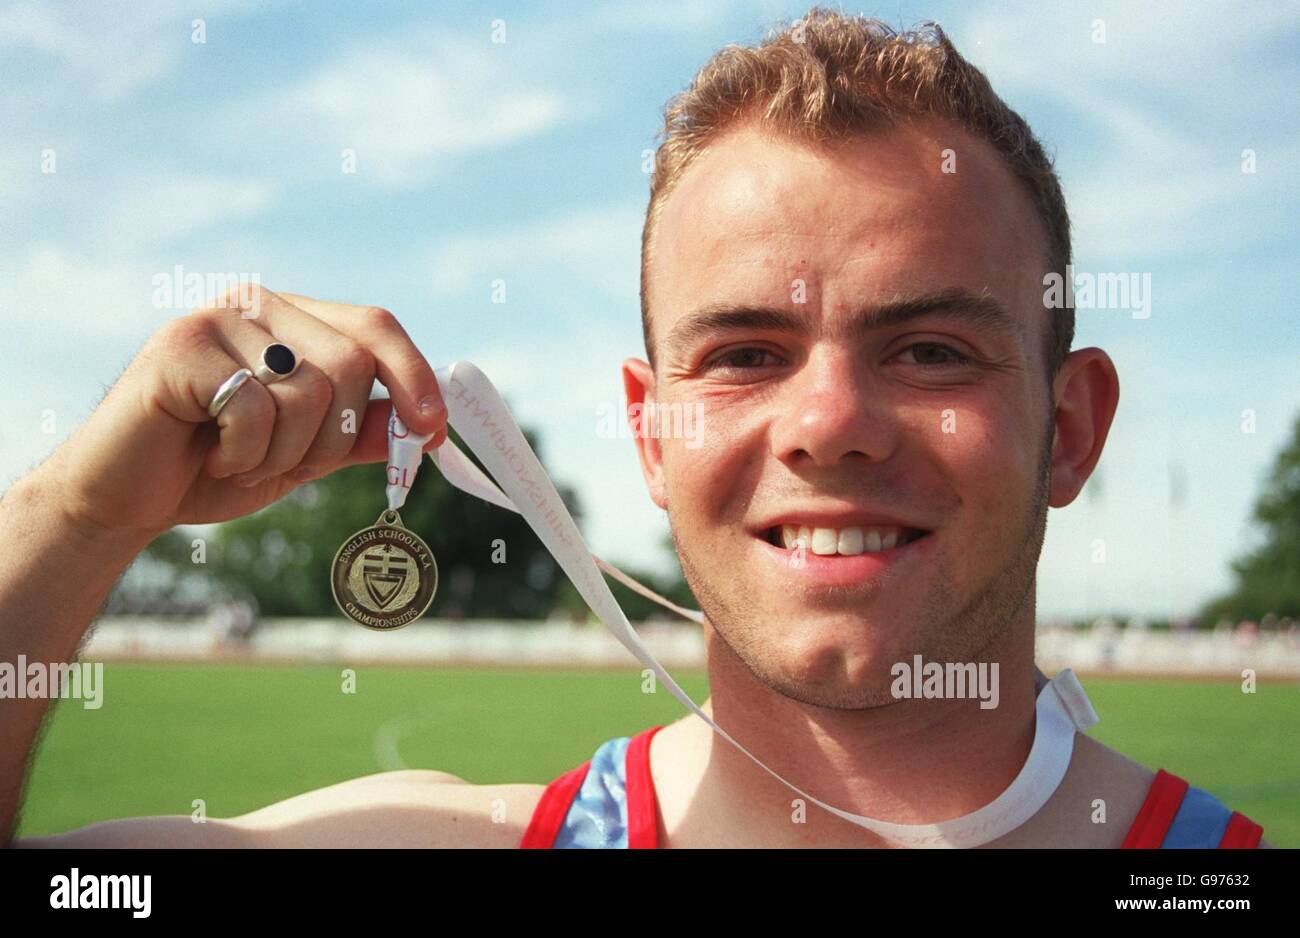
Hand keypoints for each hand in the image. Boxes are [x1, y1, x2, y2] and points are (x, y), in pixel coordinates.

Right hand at [41, 287, 447, 537]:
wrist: (127, 498)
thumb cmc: (216, 467)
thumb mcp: (308, 453)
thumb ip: (362, 432)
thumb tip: (428, 424)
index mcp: (294, 320)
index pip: (375, 327)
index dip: (413, 376)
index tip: (435, 430)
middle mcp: (260, 306)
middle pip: (353, 362)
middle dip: (333, 436)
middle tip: (283, 459)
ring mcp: (217, 319)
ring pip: (311, 390)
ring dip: (285, 451)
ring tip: (239, 454)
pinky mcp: (179, 347)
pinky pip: (256, 408)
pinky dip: (243, 453)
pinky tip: (209, 452)